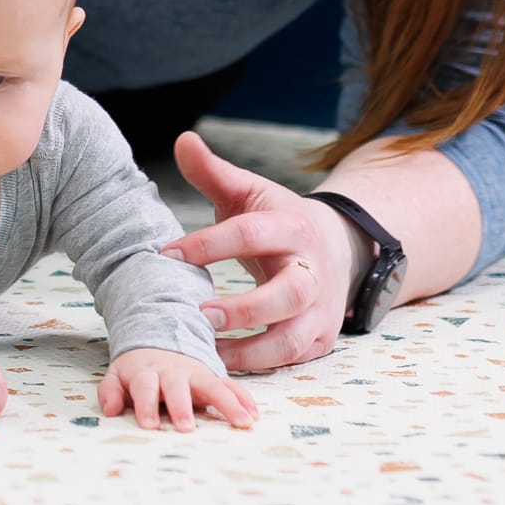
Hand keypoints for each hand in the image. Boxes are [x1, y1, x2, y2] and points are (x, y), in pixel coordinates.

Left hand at [98, 345, 257, 430]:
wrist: (160, 341)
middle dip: (182, 407)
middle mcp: (173, 372)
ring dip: (227, 404)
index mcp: (147, 372)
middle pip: (178, 387)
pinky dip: (243, 400)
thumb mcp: (117, 376)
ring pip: (212, 385)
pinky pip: (231, 386)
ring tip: (241, 423)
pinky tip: (253, 416)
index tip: (149, 426)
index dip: (145, 405)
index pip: (144, 387)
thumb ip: (110, 391)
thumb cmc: (139, 370)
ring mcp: (196, 373)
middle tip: (186, 428)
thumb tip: (110, 410)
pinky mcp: (214, 376)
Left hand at [156, 131, 354, 372]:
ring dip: (250, 349)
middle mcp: (313, 270)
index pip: (251, 234)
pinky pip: (293, 359)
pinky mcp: (322, 337)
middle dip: (244, 308)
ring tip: (205, 349)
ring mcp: (322, 308)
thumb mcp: (249, 191)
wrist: (339, 246)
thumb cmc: (277, 219)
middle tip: (197, 312)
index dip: (207, 244)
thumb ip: (213, 171)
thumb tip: (183, 139)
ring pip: (295, 337)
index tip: (165, 255)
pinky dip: (259, 364)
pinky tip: (220, 361)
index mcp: (292, 227)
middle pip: (288, 293)